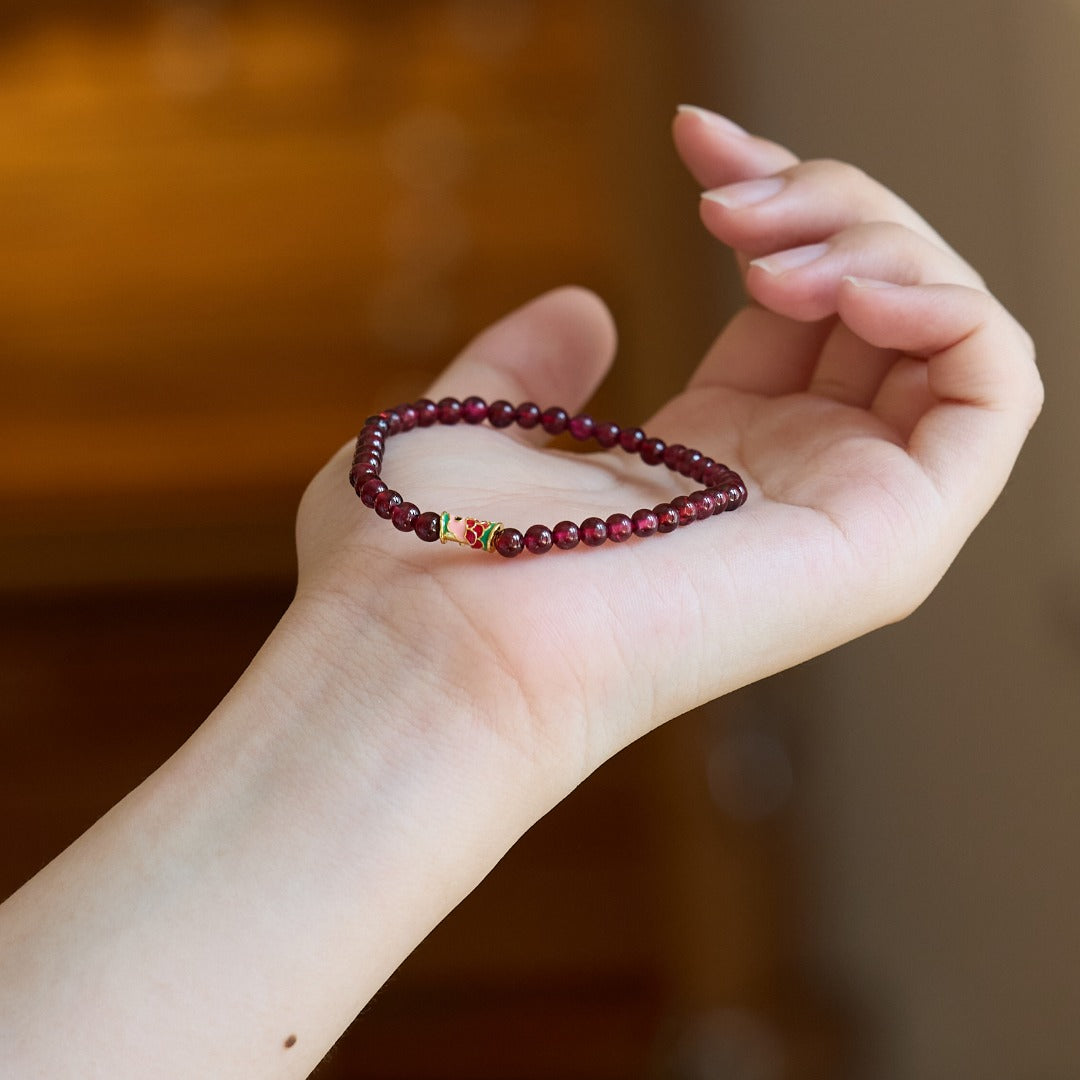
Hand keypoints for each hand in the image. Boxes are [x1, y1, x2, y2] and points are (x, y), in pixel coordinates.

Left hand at [294, 108, 1041, 794]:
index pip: (801, 304)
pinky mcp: (892, 540)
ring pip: (945, 332)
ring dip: (879, 243)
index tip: (697, 144)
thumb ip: (535, 364)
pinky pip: (993, 392)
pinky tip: (843, 283)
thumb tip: (587, 310)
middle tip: (725, 194)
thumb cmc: (430, 548)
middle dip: (826, 203)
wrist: (438, 643)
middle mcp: (787, 482)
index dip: (773, 203)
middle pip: (880, 303)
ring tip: (762, 242)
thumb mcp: (480, 419)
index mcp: (707, 457)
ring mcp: (846, 513)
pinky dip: (947, 309)